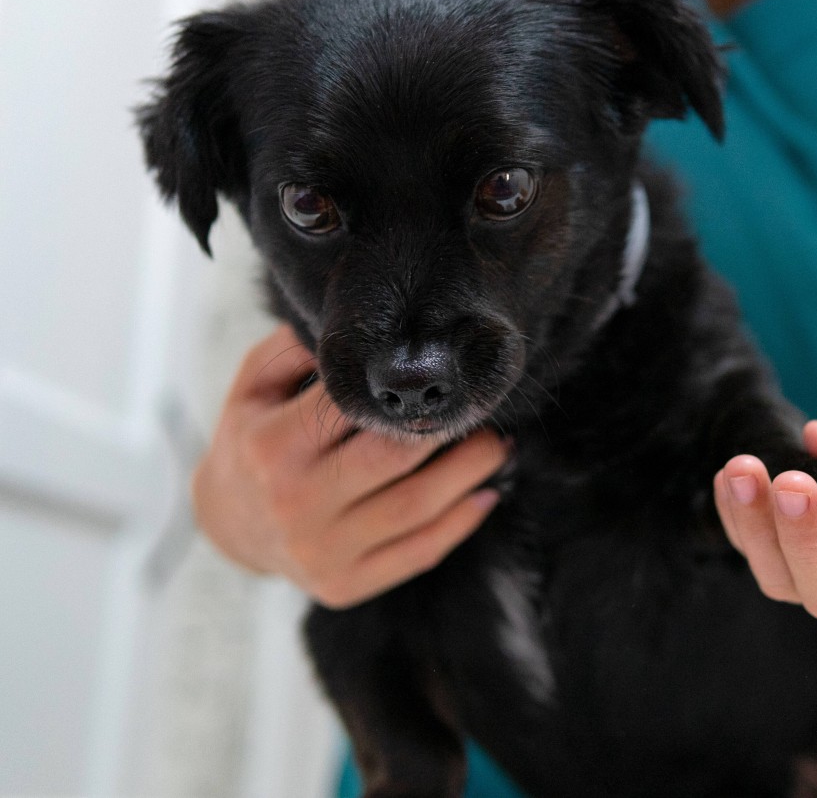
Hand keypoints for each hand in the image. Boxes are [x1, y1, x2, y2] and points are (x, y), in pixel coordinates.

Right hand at [192, 325, 508, 607]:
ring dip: (470, 474)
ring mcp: (321, 553)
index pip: (354, 411)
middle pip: (395, 459)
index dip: (406, 391)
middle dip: (451, 430)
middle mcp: (295, 505)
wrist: (227, 523)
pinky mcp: (345, 586)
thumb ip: (295, 350)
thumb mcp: (254, 387)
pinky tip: (486, 494)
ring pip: (417, 508)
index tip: (446, 372)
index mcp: (272, 448)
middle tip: (484, 408)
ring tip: (497, 446)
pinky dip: (461, 523)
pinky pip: (419, 554)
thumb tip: (357, 323)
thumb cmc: (252, 440)